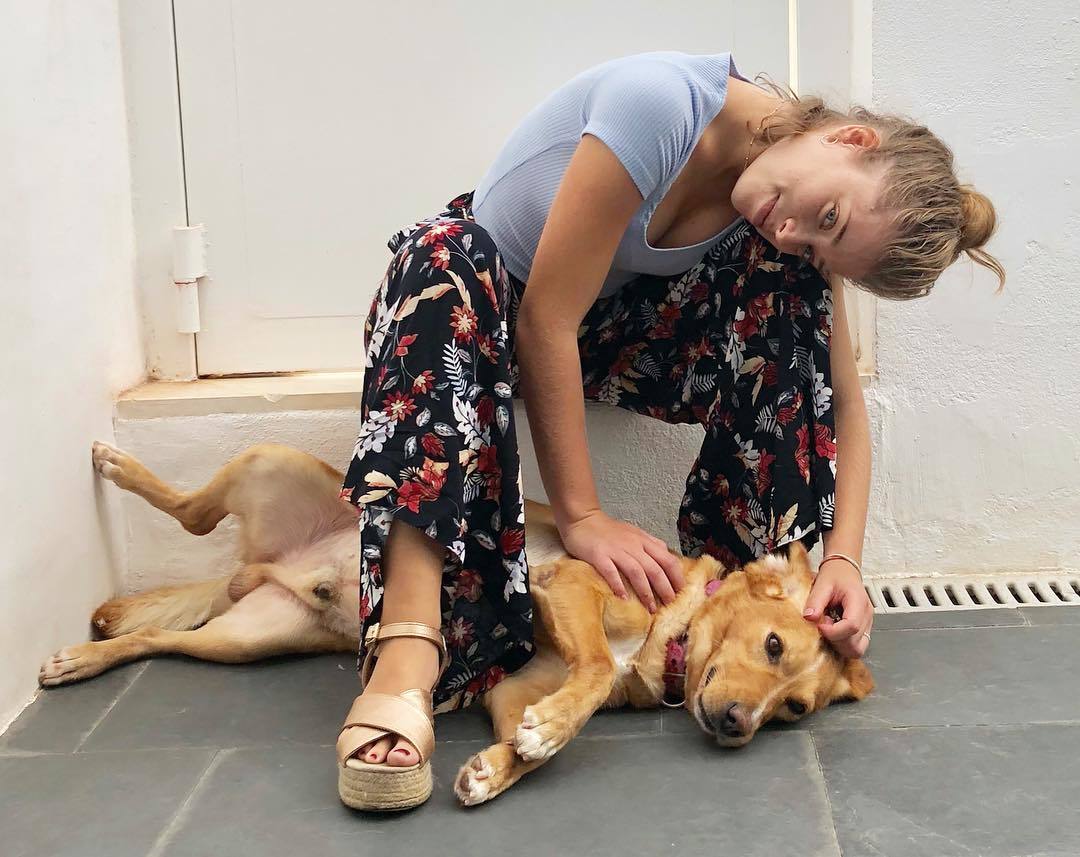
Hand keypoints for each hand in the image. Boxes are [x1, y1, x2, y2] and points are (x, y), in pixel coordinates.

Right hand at [558, 510, 683, 611]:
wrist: (582, 519)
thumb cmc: (609, 530)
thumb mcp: (635, 533)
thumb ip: (651, 545)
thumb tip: (668, 559)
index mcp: (644, 541)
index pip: (667, 559)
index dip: (676, 577)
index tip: (681, 593)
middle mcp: (633, 545)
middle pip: (655, 568)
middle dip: (665, 588)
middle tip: (670, 604)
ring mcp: (616, 550)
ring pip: (637, 572)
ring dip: (646, 592)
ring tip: (651, 608)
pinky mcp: (599, 555)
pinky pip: (611, 571)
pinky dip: (618, 585)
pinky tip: (623, 598)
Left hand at [802, 559, 873, 658]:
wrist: (843, 570)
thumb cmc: (835, 575)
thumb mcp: (822, 583)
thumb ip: (815, 601)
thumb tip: (809, 618)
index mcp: (858, 602)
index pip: (851, 626)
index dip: (832, 631)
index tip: (820, 625)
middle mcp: (867, 616)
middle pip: (855, 643)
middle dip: (835, 640)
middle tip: (823, 626)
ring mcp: (867, 624)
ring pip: (857, 649)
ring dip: (839, 645)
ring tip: (829, 628)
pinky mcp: (863, 629)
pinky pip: (856, 646)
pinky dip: (843, 644)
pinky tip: (833, 632)